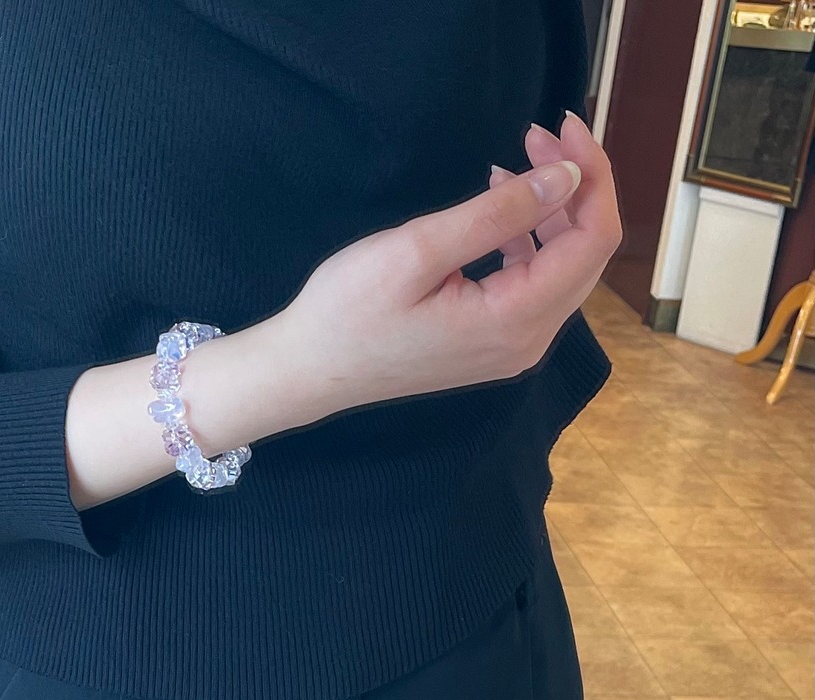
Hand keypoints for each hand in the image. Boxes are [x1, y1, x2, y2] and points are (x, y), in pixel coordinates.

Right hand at [273, 111, 622, 420]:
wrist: (308, 370)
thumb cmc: (349, 311)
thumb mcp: (419, 250)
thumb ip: (499, 214)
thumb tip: (567, 179)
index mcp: (515, 320)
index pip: (594, 238)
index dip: (590, 174)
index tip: (560, 126)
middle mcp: (527, 342)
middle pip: (586, 253)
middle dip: (575, 186)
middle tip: (538, 135)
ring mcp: (511, 349)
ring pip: (564, 269)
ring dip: (552, 211)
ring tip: (513, 164)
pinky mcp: (491, 346)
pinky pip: (533, 286)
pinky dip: (528, 241)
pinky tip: (497, 212)